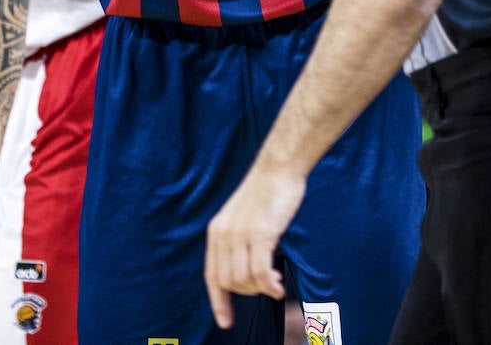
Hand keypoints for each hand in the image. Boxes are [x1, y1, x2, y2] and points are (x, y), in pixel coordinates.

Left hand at [204, 164, 306, 329]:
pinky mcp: (260, 234)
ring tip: (275, 284)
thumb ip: (237, 241)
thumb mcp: (241, 218)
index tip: (225, 321)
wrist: (278, 168)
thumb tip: (245, 273)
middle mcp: (224, 235)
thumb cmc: (266, 193)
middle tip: (265, 288)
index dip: (218, 301)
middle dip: (247, 293)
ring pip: (244, 281)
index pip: (212, 276)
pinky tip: (278, 287)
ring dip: (261, 289)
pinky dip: (270, 286)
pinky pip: (260, 273)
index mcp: (216, 232)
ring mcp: (240, 234)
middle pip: (228, 282)